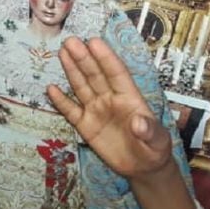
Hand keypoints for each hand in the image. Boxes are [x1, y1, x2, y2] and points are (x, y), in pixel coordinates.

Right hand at [48, 37, 172, 180]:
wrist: (143, 168)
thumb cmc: (154, 150)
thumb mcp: (158, 142)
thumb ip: (149, 131)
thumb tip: (139, 122)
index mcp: (130, 98)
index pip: (116, 73)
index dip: (106, 58)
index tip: (94, 42)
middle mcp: (111, 99)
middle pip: (96, 75)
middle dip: (84, 58)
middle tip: (71, 40)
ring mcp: (97, 111)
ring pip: (82, 87)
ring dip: (72, 70)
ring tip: (62, 52)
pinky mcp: (86, 126)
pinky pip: (71, 111)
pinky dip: (61, 101)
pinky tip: (51, 89)